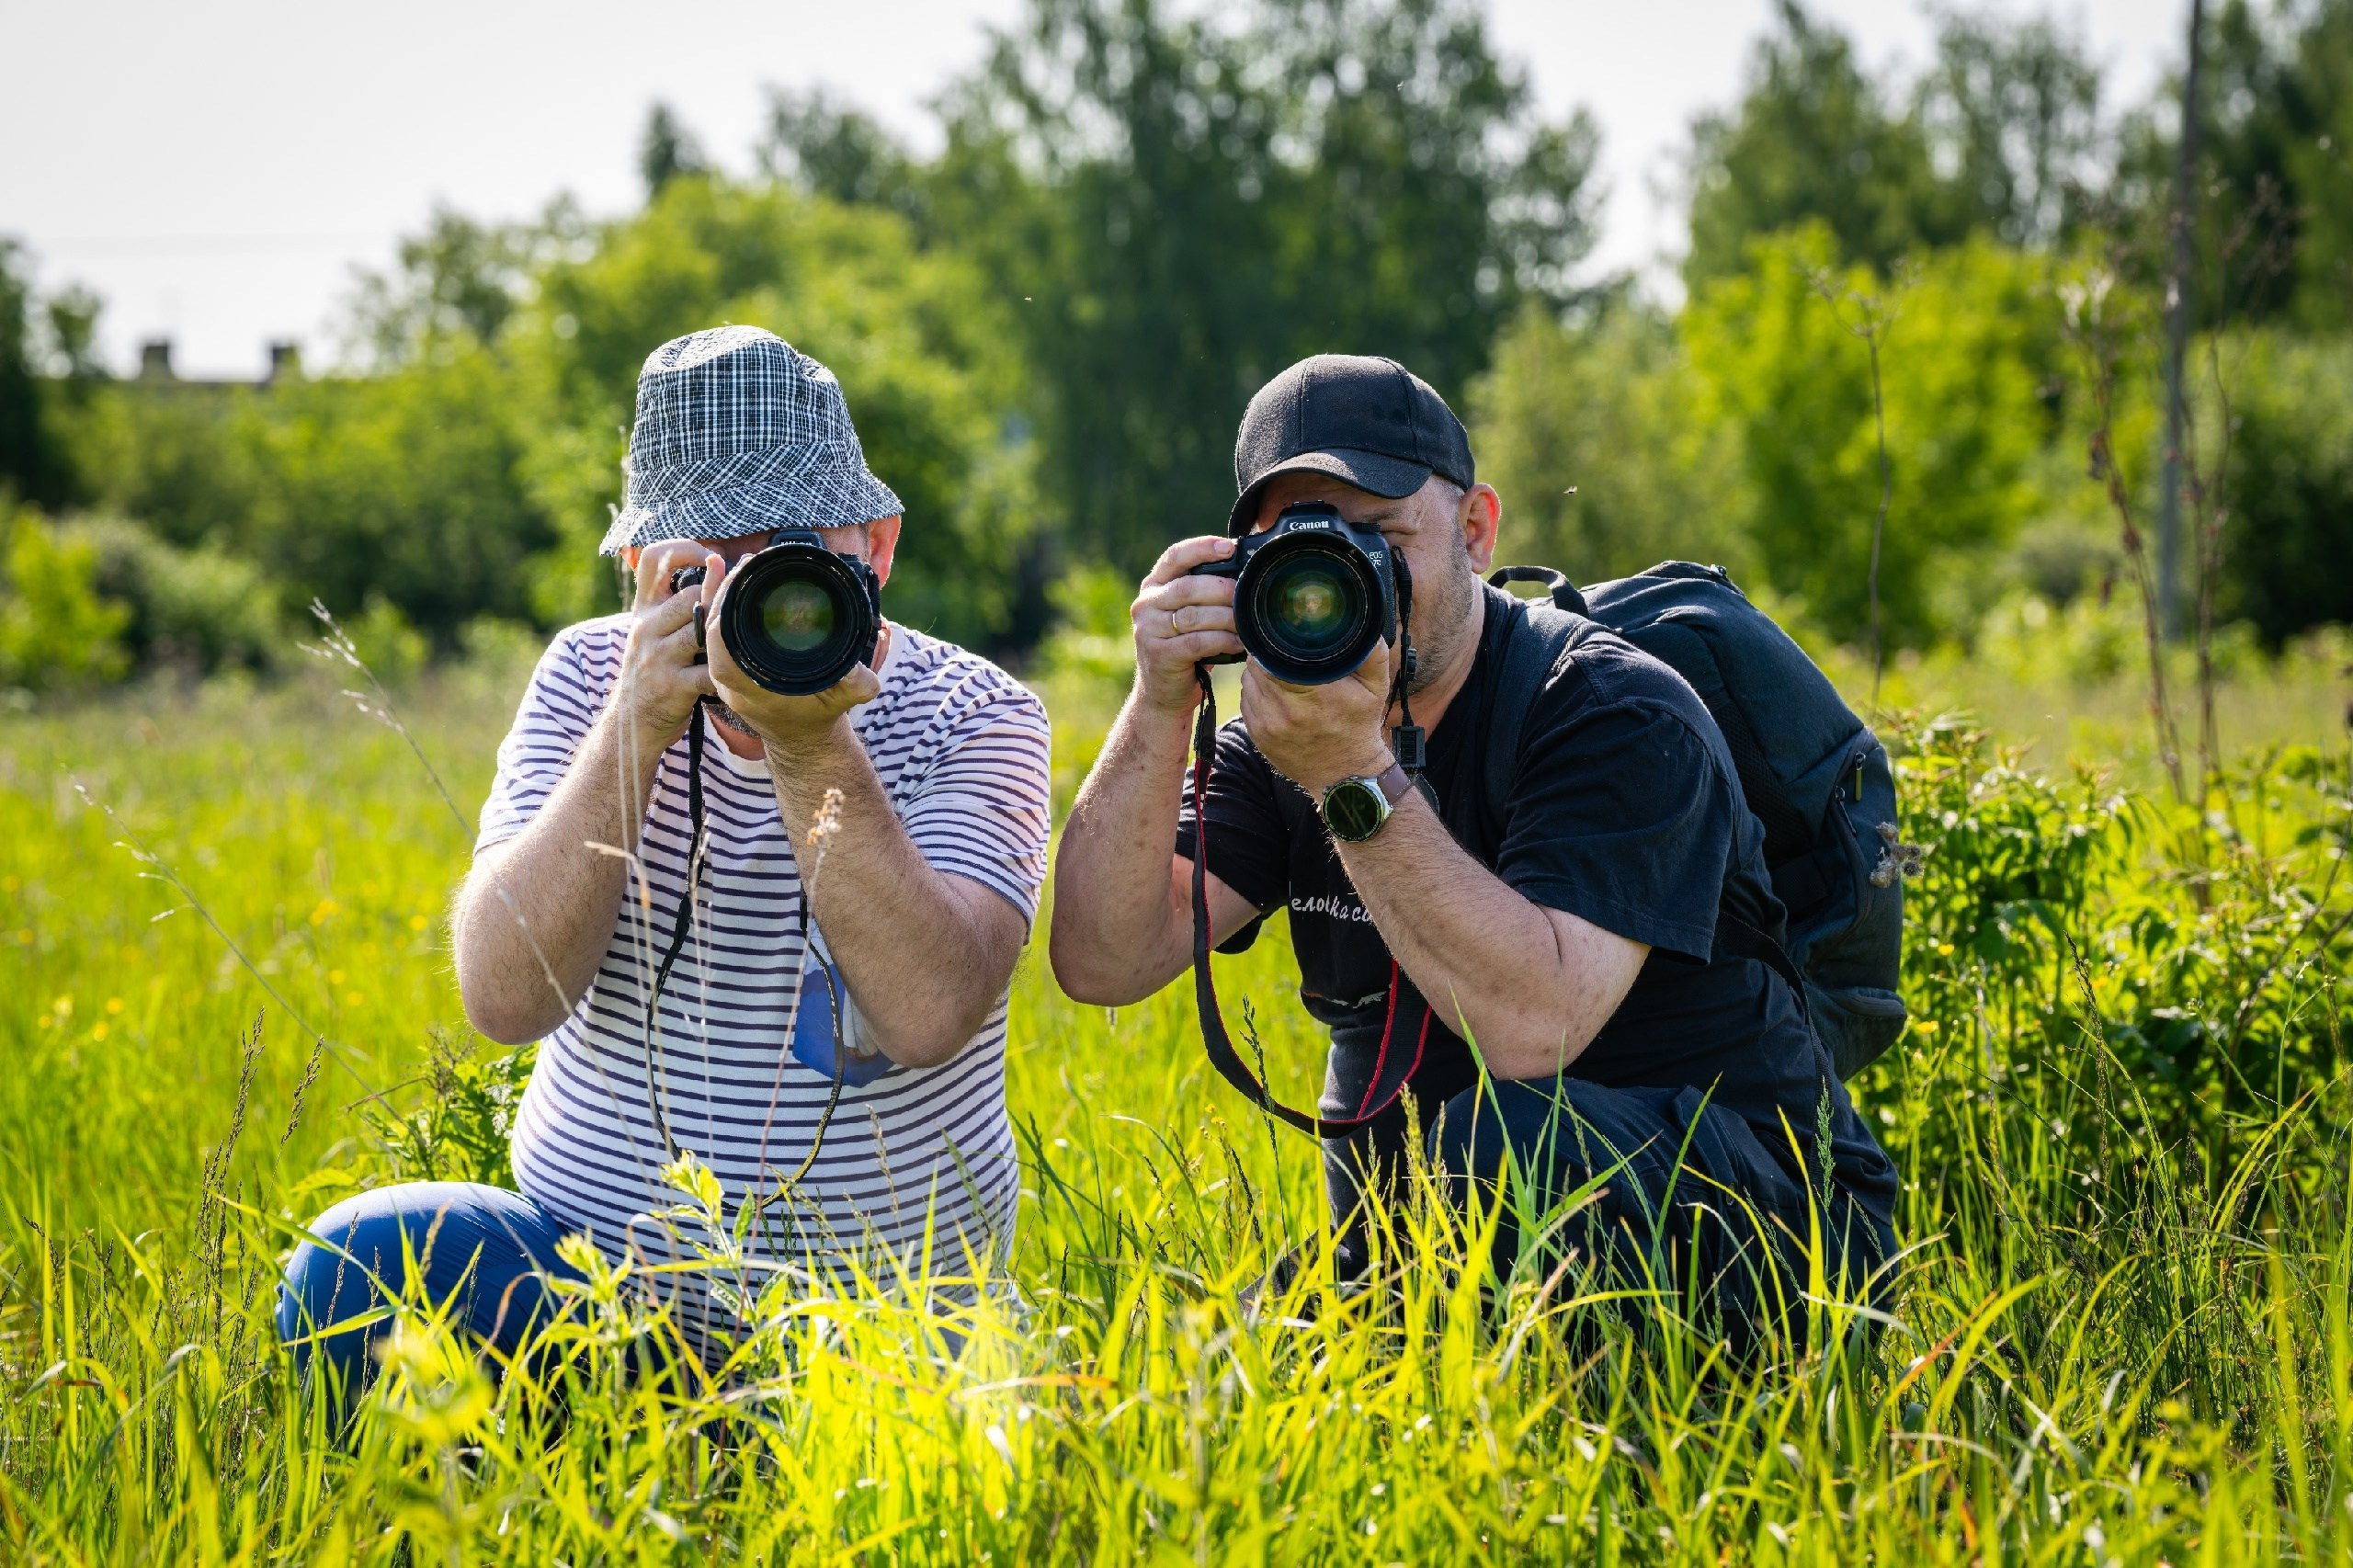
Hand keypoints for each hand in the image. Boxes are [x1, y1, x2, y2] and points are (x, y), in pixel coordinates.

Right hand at [616, 542, 723, 751]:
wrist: (631, 722)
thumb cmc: (650, 670)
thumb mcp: (649, 630)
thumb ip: (672, 600)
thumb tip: (716, 562)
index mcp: (642, 609)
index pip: (651, 558)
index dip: (683, 548)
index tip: (708, 556)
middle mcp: (646, 628)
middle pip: (690, 595)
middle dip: (718, 600)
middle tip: (739, 605)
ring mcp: (657, 657)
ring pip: (701, 630)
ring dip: (724, 635)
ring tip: (738, 639)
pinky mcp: (672, 686)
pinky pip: (709, 672)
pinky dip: (727, 673)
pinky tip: (735, 674)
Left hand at [703, 570, 882, 753]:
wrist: (803, 738)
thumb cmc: (819, 716)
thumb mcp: (844, 699)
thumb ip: (856, 686)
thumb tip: (859, 670)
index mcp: (749, 688)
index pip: (720, 645)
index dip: (724, 608)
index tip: (741, 579)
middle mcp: (730, 681)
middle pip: (710, 630)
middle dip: (722, 593)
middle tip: (744, 564)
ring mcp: (726, 674)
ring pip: (710, 629)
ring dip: (721, 596)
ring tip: (740, 566)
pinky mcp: (730, 666)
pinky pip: (718, 633)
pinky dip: (723, 606)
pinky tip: (733, 581)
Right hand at [1129, 535, 1243, 714]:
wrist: (1162, 692)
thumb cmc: (1184, 647)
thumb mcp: (1187, 614)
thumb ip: (1203, 592)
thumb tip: (1244, 573)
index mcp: (1153, 586)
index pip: (1175, 556)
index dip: (1202, 548)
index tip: (1229, 547)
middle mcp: (1145, 604)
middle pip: (1188, 587)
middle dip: (1222, 588)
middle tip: (1247, 594)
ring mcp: (1148, 630)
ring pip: (1194, 615)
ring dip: (1227, 617)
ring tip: (1247, 623)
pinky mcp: (1159, 654)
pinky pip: (1197, 642)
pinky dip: (1223, 640)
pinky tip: (1238, 643)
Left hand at [1241, 634, 1395, 797]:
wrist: (1345, 775)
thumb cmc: (1360, 726)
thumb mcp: (1376, 688)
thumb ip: (1372, 653)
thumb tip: (1364, 623)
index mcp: (1315, 696)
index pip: (1275, 655)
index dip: (1275, 642)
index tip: (1284, 636)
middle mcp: (1287, 712)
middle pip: (1257, 665)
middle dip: (1267, 654)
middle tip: (1282, 651)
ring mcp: (1268, 726)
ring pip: (1248, 680)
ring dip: (1259, 672)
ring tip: (1280, 672)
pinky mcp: (1258, 736)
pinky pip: (1246, 700)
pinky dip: (1256, 691)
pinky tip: (1275, 693)